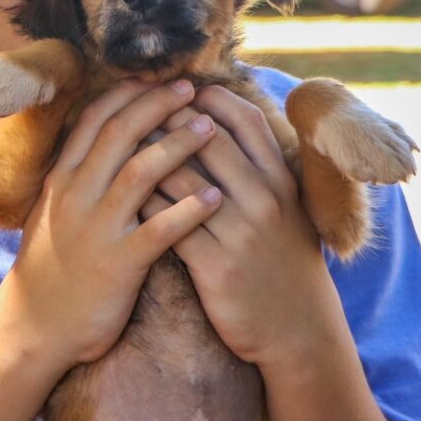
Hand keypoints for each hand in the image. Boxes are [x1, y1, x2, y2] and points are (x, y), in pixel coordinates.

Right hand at [0, 79, 224, 371]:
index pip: (94, 119)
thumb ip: (78, 176)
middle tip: (192, 88)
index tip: (157, 78)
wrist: (35, 328)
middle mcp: (75, 195)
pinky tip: (215, 196)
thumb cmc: (52, 268)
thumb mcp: (54, 212)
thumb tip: (105, 140)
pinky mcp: (118, 263)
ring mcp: (96, 228)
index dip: (127, 94)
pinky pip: (159, 229)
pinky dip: (188, 210)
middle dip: (158, 105)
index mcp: (61, 179)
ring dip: (178, 145)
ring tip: (210, 128)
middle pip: (120, 133)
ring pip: (140, 171)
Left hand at [140, 85, 346, 372]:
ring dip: (147, 157)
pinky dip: (144, 203)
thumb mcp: (287, 210)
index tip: (181, 90)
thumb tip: (226, 124)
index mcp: (282, 181)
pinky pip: (169, 223)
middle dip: (169, 119)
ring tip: (122, 146)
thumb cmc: (284, 263)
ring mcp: (241, 233)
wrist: (298, 330)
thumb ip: (262, 169)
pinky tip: (124, 195)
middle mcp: (265, 200)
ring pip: (183, 177)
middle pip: (209, 140)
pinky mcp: (216, 267)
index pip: (246, 121)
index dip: (211, 99)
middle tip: (138, 109)